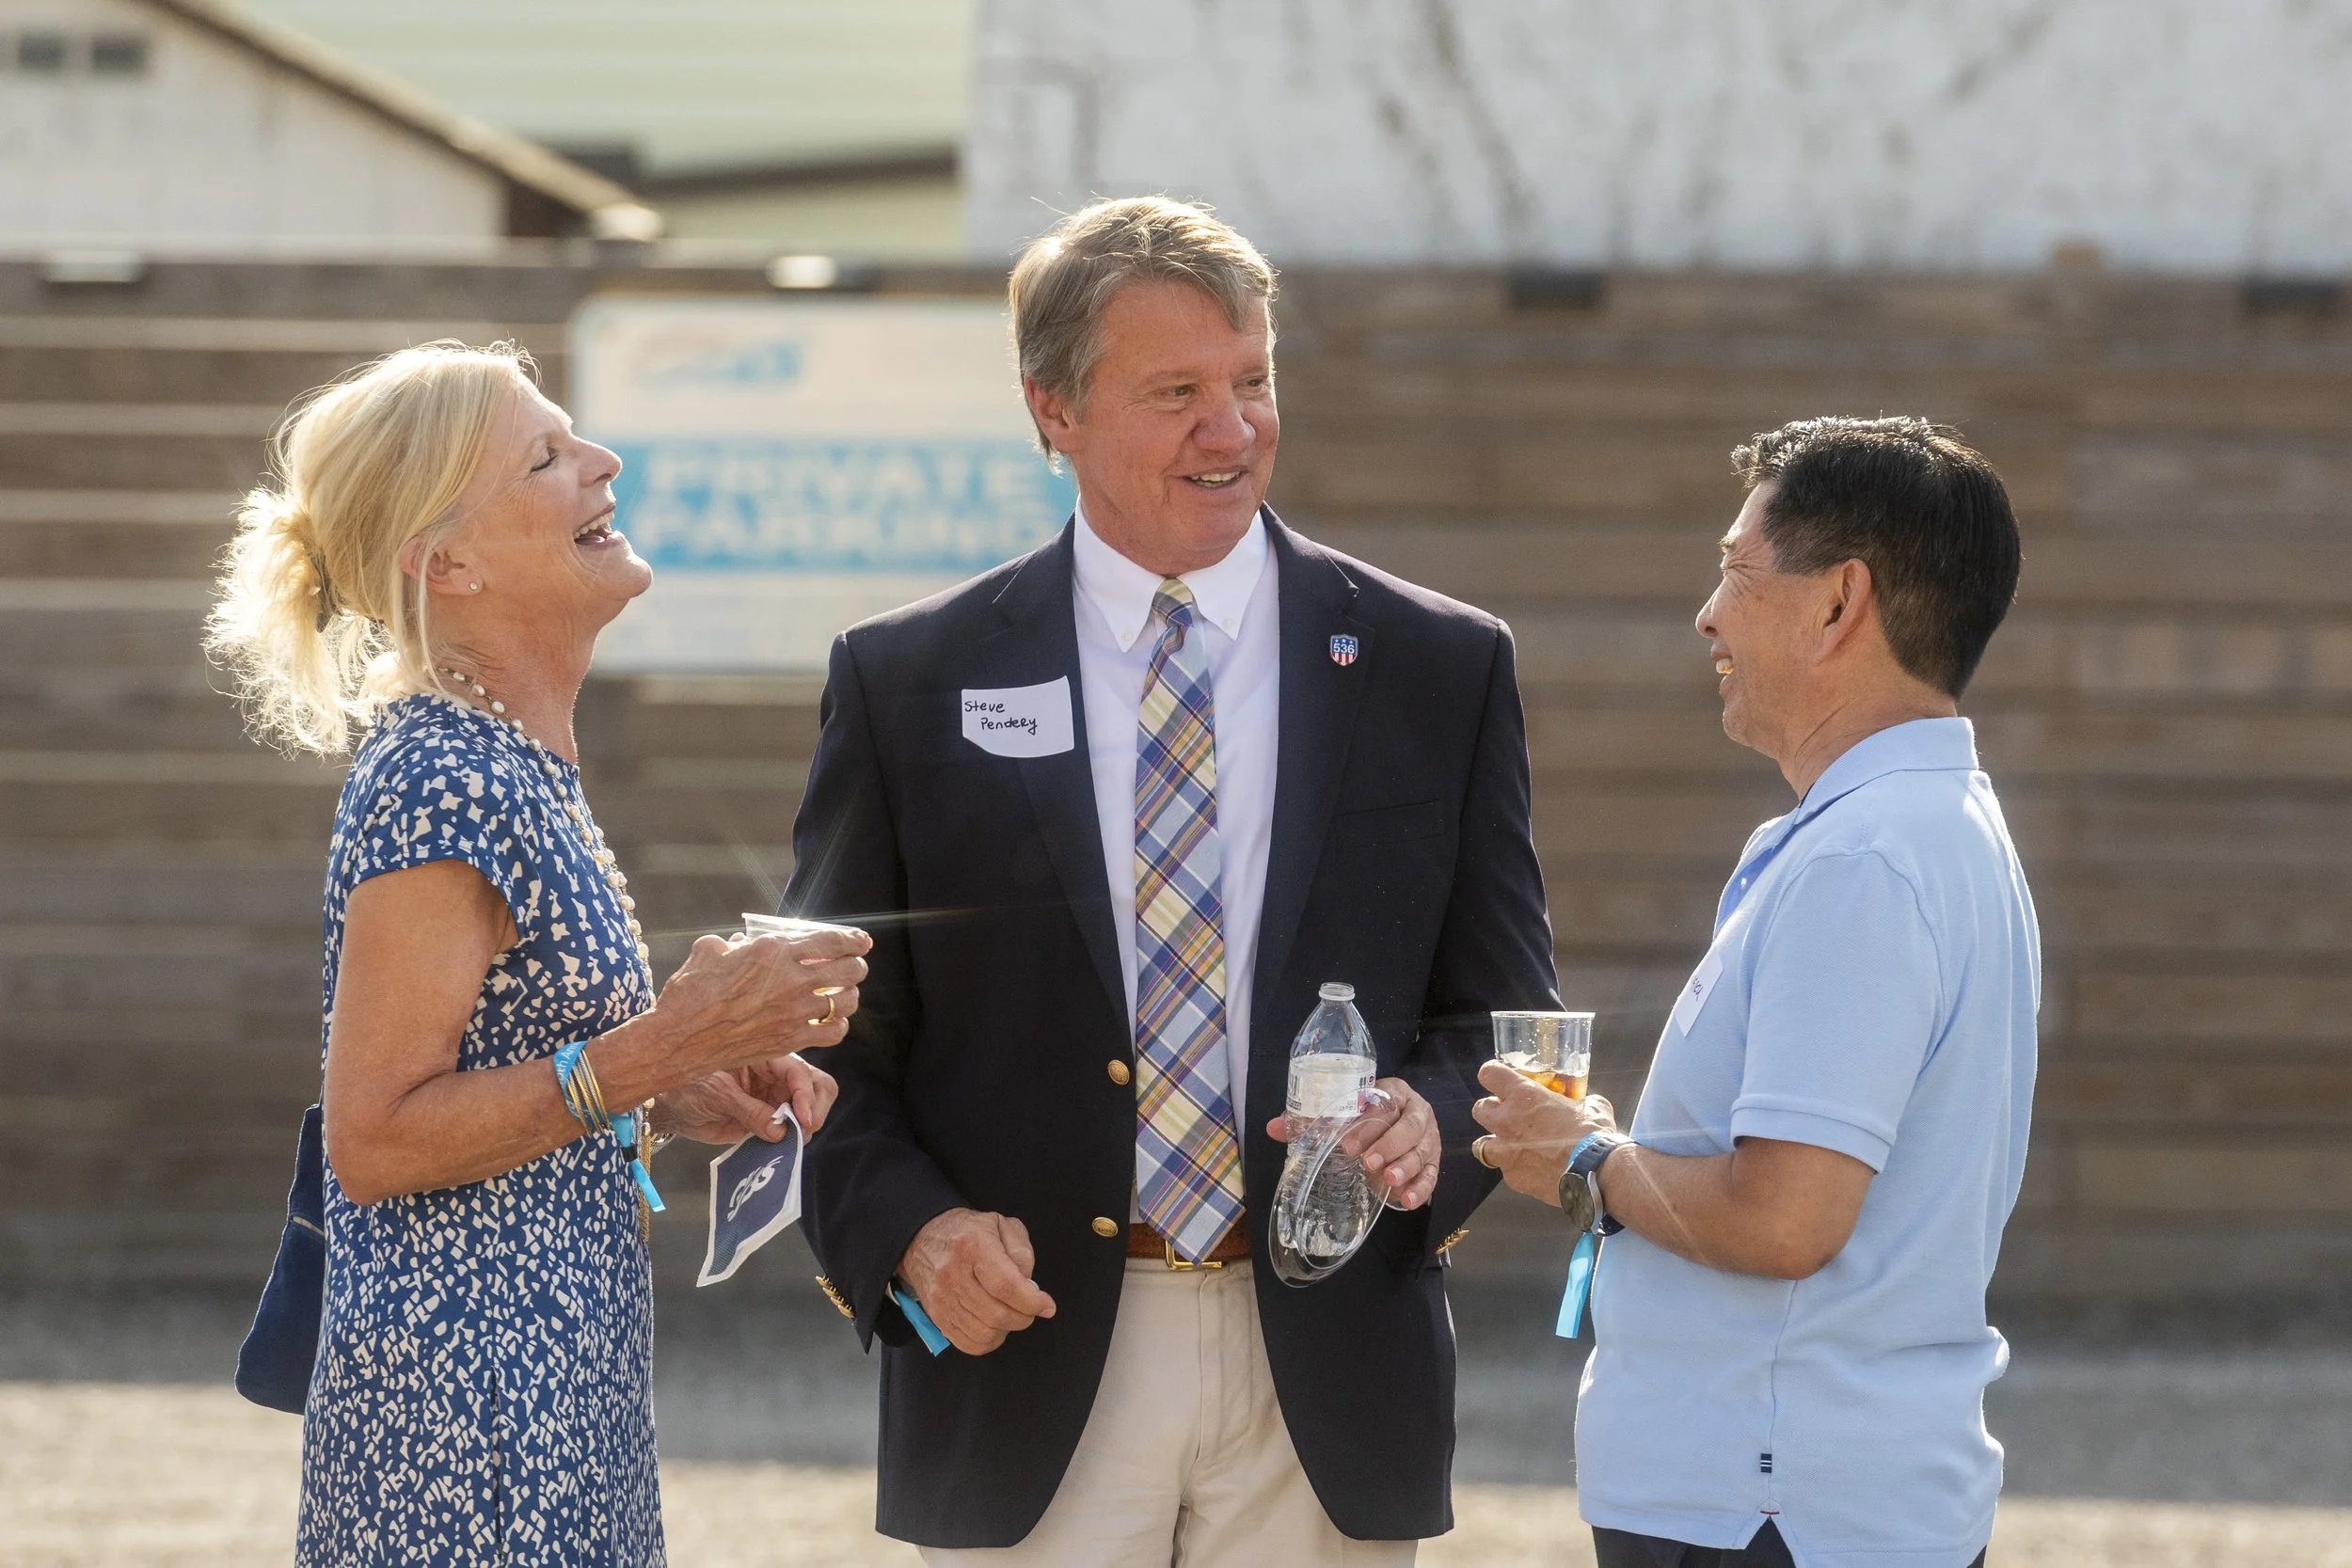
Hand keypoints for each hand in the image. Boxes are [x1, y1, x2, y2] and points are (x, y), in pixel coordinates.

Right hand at [643, 924, 868, 1081]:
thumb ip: (733, 943)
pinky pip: (833, 1032)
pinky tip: (831, 1021)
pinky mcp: (791, 1039)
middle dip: (856, 965)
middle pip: (847, 969)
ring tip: (845, 993)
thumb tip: (743, 943)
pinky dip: (838, 1025)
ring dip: (850, 994)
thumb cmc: (690, 993)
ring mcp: (793, 1011)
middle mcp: (790, 980)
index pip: (831, 941)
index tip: (862, 941)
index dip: (853, 939)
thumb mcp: (708, 951)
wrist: (680, 1039)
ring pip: (845, 1001)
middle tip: (855, 965)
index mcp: (772, 951)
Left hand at [650, 1056, 836, 1144]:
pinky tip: (783, 1148)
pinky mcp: (767, 1120)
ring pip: (808, 1108)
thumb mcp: (717, 1094)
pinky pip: (789, 1129)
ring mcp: (773, 1098)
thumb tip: (781, 1131)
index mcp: (764, 1057)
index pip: (798, 1071)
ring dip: (806, 1126)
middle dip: (815, 1108)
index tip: (803, 1119)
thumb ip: (749, 1111)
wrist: (668, 1108)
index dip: (806, 1094)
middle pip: (815, 1086)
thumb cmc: (686, 1086)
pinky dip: (792, 1140)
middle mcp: (774, 1076)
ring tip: (792, 1142)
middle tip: (803, 1132)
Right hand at [898, 1208, 1057, 1354]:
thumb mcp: (1002, 1225)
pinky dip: (988, 1341)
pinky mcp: (937, 1317)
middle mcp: (954, 1274)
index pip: (1005, 1285)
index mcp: (973, 1246)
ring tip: (1011, 1314)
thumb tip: (1030, 1287)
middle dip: (1023, 1317)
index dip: (1031, 1301)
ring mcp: (942, 1299)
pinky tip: (994, 1326)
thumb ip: (1021, 1251)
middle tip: (1030, 1309)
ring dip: (1006, 1330)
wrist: (922, 1239)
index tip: (1046, 1306)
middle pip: (996, 1313)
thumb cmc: (969, 1231)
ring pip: (983, 1333)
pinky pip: (968, 1344)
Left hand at [1263, 1076, 1441, 1210]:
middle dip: (1388, 1145)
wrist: (1400, 1119)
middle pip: (1408, 1126)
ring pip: (1421, 1150)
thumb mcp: (1345, 1113)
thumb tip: (1272, 1128)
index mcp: (1393, 1092)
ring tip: (1387, 1180)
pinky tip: (1406, 1200)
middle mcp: (1416, 1111)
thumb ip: (1311, 1120)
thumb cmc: (1366, 1116)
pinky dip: (1421, 1187)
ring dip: (1405, 1166)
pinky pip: (1432, 1174)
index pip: (1384, 1104)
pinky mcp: (1434, 1160)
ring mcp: (1429, 1136)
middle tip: (1367, 1163)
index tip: (1347, 1145)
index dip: (1367, 1125)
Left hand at [1470, 1059, 1620, 1203]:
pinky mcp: (1513, 1177)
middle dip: (1491, 1111)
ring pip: (1482, 1146)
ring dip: (1495, 1144)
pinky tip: (1534, 1170)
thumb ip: (1581, 1101)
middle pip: (1479, 1110)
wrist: (1596, 1174)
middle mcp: (1507, 1121)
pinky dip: (1517, 1170)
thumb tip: (1587, 1103)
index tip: (1497, 1078)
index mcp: (1524, 1096)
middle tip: (1507, 1115)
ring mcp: (1506, 1152)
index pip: (1490, 1074)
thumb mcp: (1592, 1107)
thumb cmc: (1594, 1137)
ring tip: (1512, 1147)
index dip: (1492, 1075)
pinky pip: (1507, 1171)